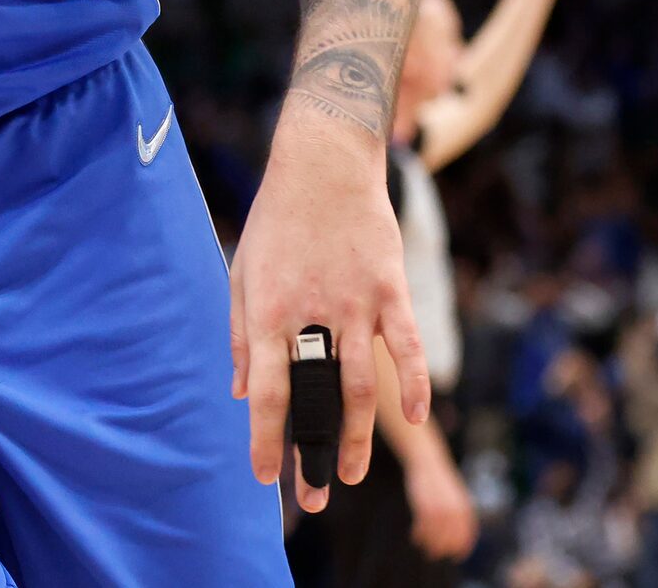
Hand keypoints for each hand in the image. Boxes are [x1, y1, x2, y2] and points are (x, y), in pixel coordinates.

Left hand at [229, 120, 428, 513]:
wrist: (322, 162)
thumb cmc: (276, 220)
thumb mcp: (242, 271)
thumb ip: (241, 333)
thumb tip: (241, 390)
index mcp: (269, 311)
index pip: (268, 392)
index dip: (266, 439)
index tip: (266, 476)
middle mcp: (312, 314)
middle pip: (318, 400)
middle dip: (315, 453)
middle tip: (315, 495)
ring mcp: (355, 304)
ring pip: (363, 386)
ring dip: (358, 436)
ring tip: (350, 472)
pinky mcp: (390, 290)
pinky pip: (407, 348)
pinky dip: (416, 386)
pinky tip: (415, 418)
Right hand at [405, 450, 477, 559]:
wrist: (428, 461)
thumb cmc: (440, 481)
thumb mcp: (454, 497)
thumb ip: (458, 515)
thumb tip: (458, 537)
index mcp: (465, 508)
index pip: (466, 535)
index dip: (462, 549)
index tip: (455, 557)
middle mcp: (454, 511)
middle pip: (451, 539)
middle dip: (443, 550)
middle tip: (434, 555)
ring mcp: (440, 509)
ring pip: (436, 536)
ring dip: (430, 544)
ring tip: (423, 547)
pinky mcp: (425, 506)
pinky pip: (423, 527)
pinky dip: (419, 534)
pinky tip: (415, 536)